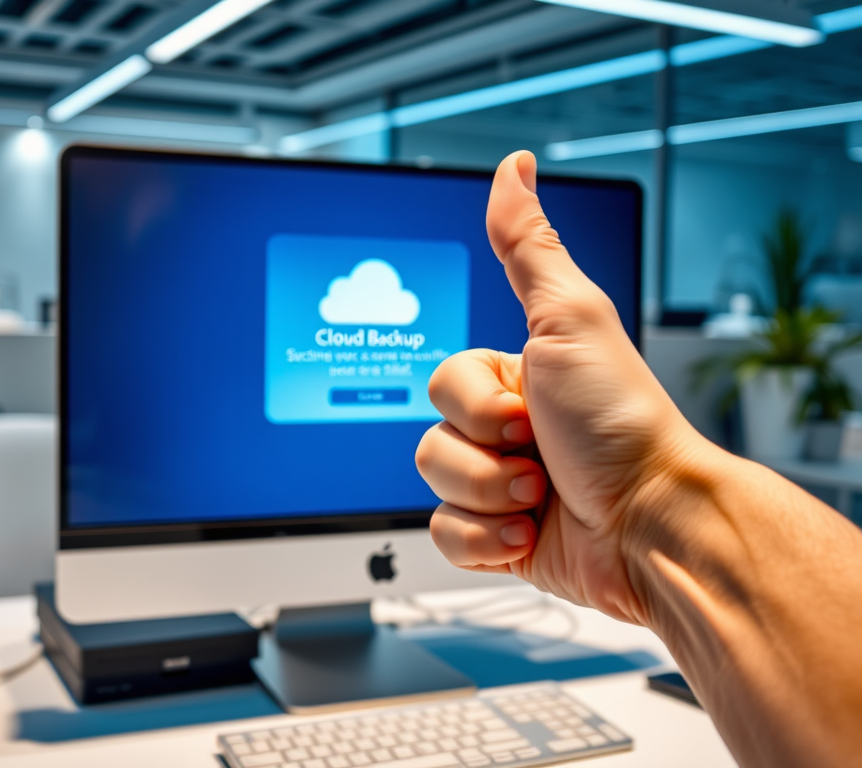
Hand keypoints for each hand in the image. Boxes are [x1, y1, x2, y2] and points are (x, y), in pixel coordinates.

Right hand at [416, 151, 704, 625]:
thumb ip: (528, 247)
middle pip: (432, 439)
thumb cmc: (620, 424)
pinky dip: (484, 542)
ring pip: (435, 488)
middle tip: (541, 458)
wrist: (654, 528)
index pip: (442, 384)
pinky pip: (445, 537)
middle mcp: (508, 431)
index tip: (529, 412)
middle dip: (485, 459)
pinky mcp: (501, 539)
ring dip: (489, 499)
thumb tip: (514, 166)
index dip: (475, 406)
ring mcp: (504, 487)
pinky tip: (528, 537)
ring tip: (541, 499)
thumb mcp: (569, 320)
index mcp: (517, 379)